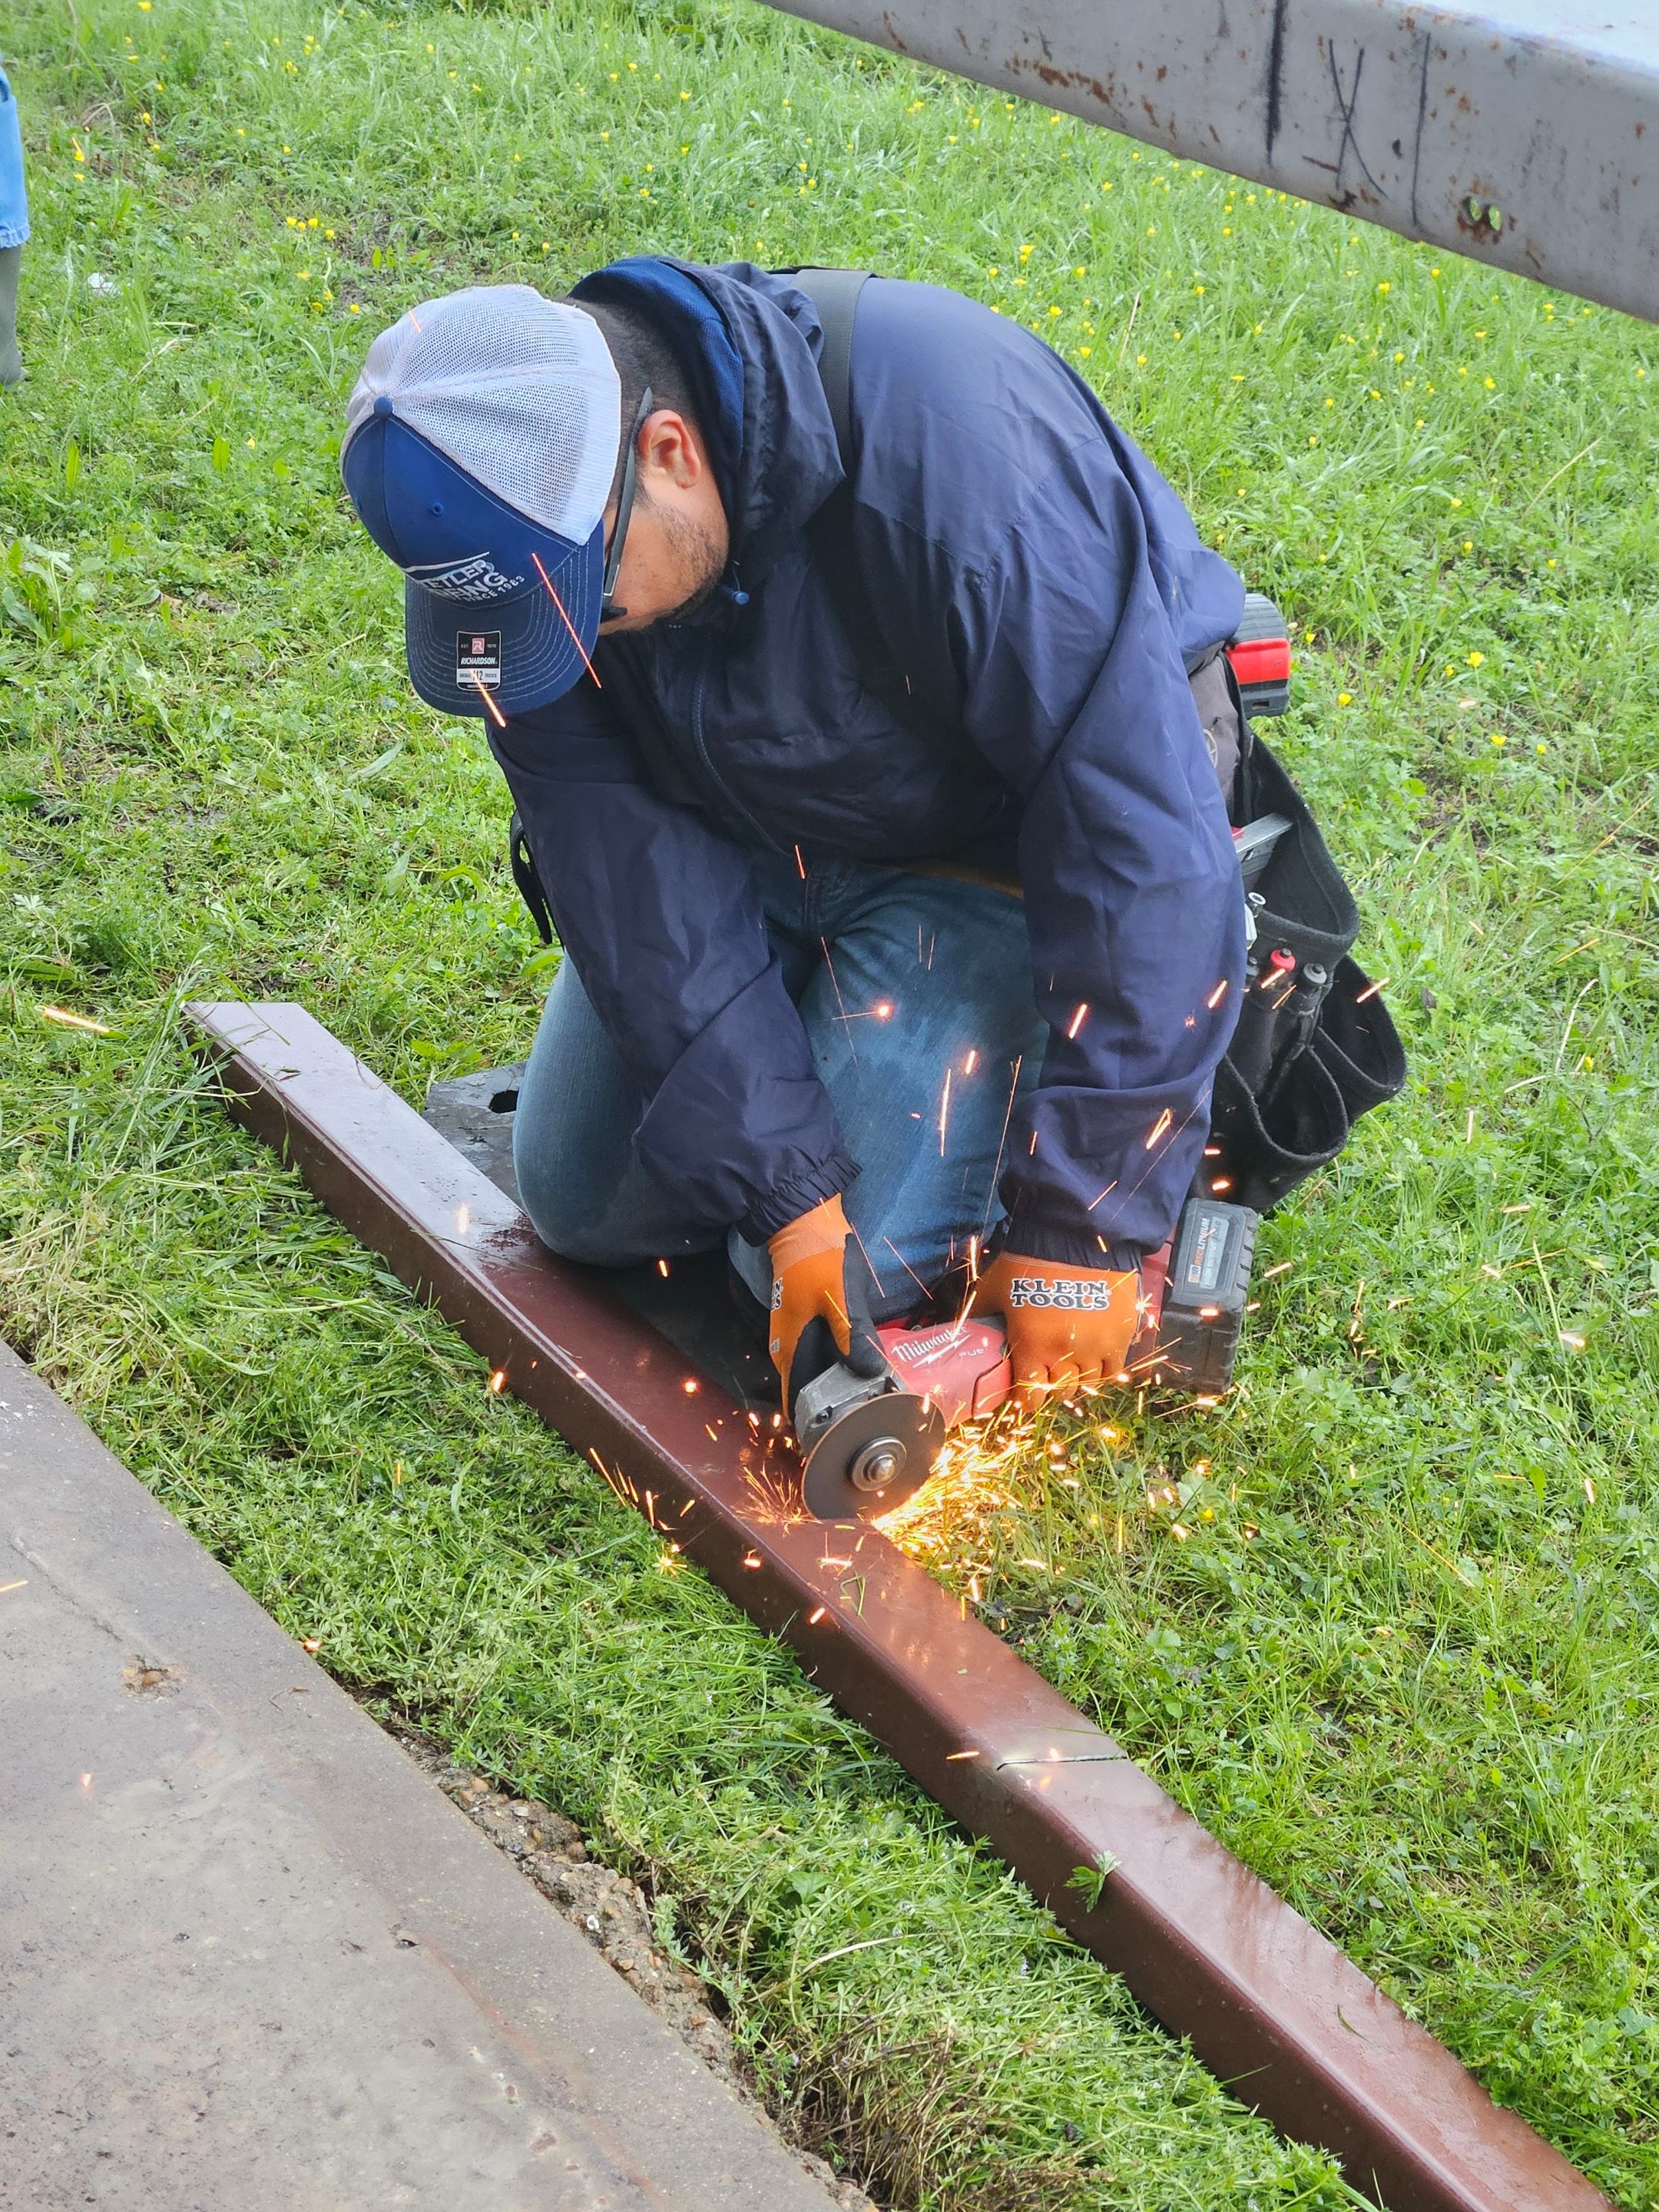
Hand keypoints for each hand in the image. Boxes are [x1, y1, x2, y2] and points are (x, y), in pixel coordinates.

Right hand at [765, 1195, 886, 1404]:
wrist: (805, 1223)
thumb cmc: (819, 1260)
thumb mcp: (838, 1298)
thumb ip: (852, 1336)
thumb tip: (870, 1373)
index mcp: (789, 1349)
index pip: (796, 1399)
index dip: (817, 1421)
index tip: (842, 1436)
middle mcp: (789, 1348)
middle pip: (812, 1388)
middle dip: (838, 1404)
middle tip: (872, 1417)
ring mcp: (799, 1335)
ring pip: (820, 1371)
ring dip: (843, 1383)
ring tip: (876, 1398)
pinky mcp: (811, 1323)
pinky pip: (827, 1353)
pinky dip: (844, 1363)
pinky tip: (868, 1366)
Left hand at [970, 1252, 1139, 1408]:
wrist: (1073, 1234)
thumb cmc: (1026, 1261)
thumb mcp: (992, 1288)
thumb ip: (979, 1314)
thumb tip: (961, 1329)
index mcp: (1031, 1347)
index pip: (1029, 1397)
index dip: (1025, 1399)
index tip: (1022, 1393)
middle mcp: (1065, 1354)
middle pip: (1059, 1392)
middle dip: (1050, 1387)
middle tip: (1045, 1373)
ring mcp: (1097, 1346)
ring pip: (1088, 1383)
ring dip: (1077, 1378)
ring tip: (1070, 1365)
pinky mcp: (1120, 1334)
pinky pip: (1114, 1369)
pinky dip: (1103, 1370)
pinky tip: (1094, 1360)